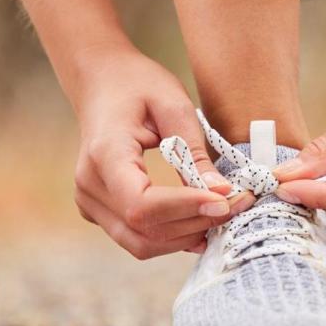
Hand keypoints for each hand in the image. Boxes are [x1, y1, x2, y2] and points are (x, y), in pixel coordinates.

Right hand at [71, 48, 253, 259]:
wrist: (102, 81)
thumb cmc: (137, 84)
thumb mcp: (174, 105)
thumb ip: (195, 152)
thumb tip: (221, 192)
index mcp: (104, 154)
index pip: (142, 203)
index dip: (185, 208)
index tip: (224, 199)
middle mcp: (90, 185)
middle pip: (143, 230)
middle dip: (195, 224)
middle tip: (236, 205)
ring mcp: (90, 202)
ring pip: (141, 243)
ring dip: (186, 235)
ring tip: (222, 212)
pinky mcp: (100, 211)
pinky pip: (137, 237)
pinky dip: (172, 236)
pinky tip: (200, 220)